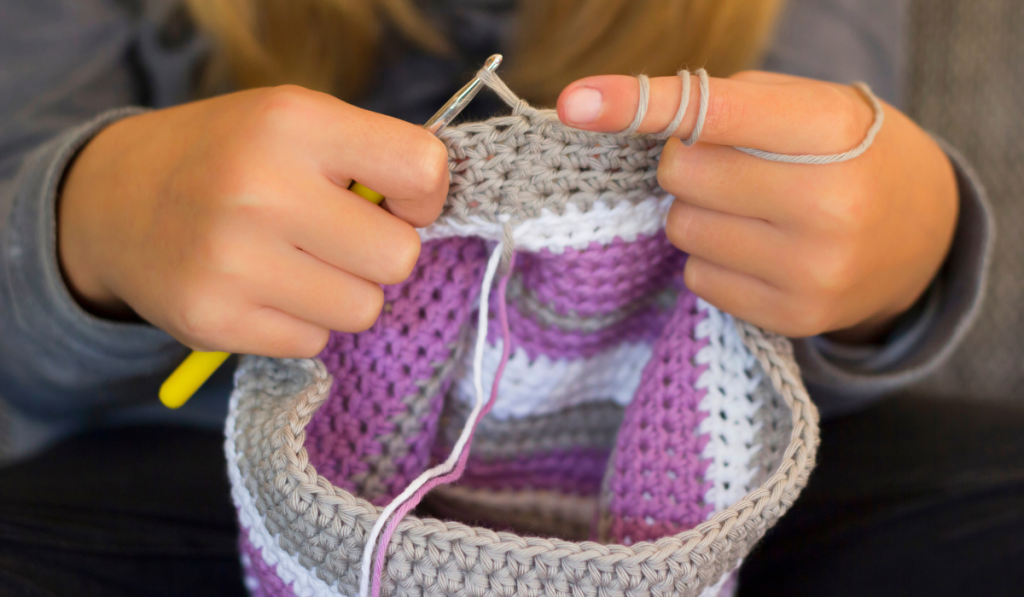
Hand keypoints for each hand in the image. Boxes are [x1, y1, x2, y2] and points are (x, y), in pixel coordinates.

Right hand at [59, 85, 448, 356]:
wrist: (117, 202)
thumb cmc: (232, 158)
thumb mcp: (296, 122)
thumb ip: (371, 156)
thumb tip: (434, 216)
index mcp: (292, 123)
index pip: (421, 169)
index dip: (425, 195)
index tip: (396, 200)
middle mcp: (259, 189)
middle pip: (399, 258)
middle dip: (381, 253)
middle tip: (340, 237)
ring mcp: (231, 261)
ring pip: (363, 309)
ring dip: (344, 292)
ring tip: (297, 262)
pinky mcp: (212, 321)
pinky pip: (314, 342)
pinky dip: (301, 322)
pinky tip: (262, 289)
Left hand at [557, 71, 957, 340]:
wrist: (919, 232)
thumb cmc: (844, 152)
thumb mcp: (807, 106)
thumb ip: (723, 105)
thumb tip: (611, 114)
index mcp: (833, 130)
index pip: (713, 111)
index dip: (640, 103)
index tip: (578, 102)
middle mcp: (829, 204)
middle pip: (683, 173)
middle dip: (689, 162)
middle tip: (735, 165)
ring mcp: (814, 269)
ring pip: (683, 229)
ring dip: (698, 213)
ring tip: (755, 209)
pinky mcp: (796, 317)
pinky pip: (698, 277)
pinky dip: (713, 258)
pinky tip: (760, 250)